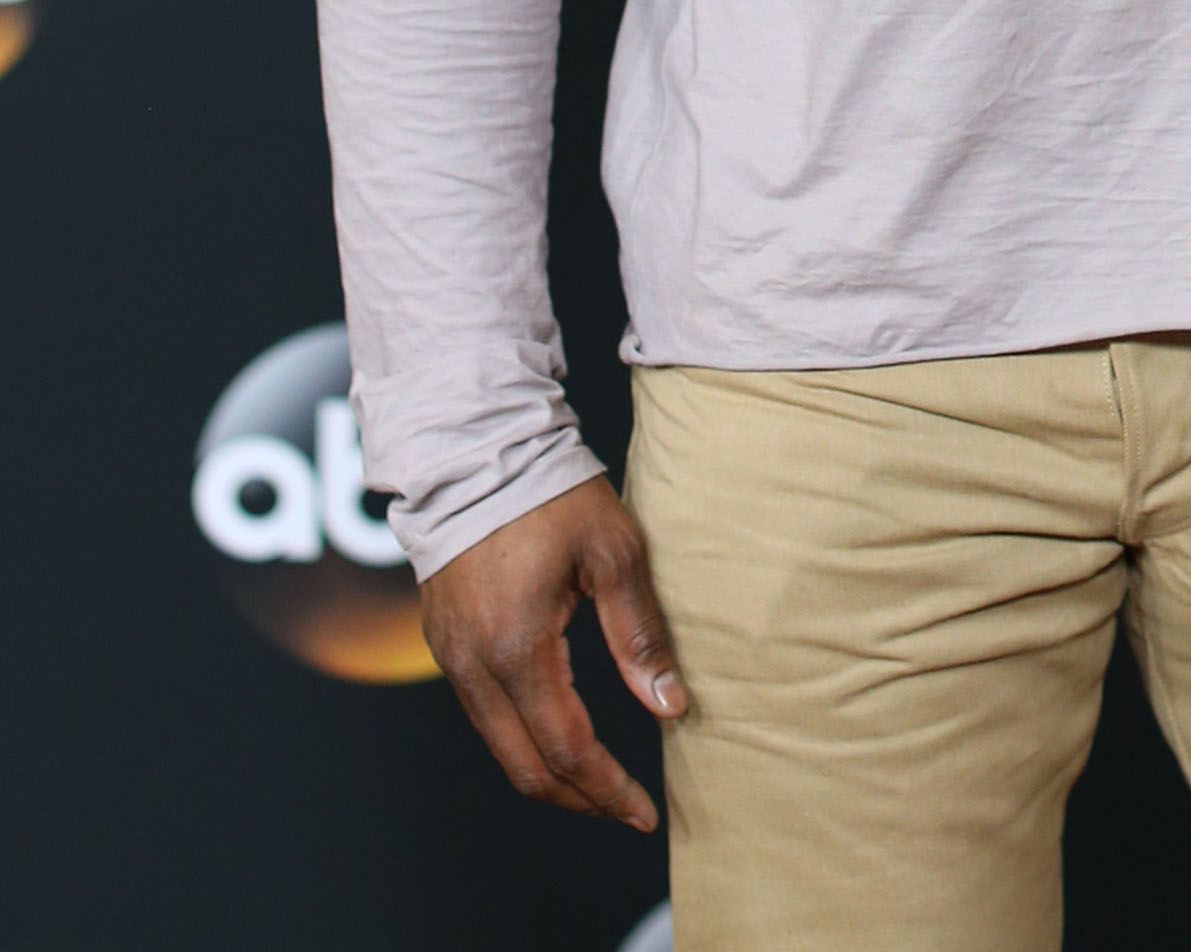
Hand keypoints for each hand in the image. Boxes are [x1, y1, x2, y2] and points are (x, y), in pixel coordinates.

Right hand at [419, 477, 688, 829]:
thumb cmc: (551, 495)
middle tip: (625, 809)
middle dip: (579, 799)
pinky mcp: (444, 642)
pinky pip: (483, 713)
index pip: (567, 750)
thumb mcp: (613, 553)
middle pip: (525, 768)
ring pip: (500, 746)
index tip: (645, 813)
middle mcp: (475, 667)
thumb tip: (670, 706)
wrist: (475, 452)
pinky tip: (557, 730)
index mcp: (517, 650)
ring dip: (549, 771)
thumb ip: (639, 634)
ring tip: (600, 779)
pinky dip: (523, 737)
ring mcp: (451, 657)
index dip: (609, 790)